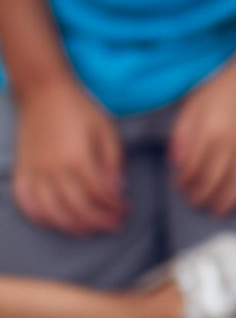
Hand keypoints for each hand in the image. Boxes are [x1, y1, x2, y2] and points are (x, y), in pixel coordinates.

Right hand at [12, 79, 126, 235]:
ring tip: (89, 231)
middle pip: (77, 208)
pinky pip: (26, 201)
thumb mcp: (106, 130)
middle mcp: (54, 170)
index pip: (99, 194)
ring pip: (51, 211)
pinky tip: (53, 222)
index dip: (114, 207)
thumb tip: (117, 189)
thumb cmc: (80, 109)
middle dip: (99, 221)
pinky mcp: (21, 170)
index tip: (126, 211)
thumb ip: (112, 161)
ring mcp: (35, 172)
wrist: (44, 92)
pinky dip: (38, 216)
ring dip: (72, 226)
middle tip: (114, 225)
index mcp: (78, 159)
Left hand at [170, 54, 235, 216]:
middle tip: (198, 204)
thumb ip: (182, 131)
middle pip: (214, 180)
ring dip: (229, 200)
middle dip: (202, 196)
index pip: (192, 168)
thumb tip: (175, 162)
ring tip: (220, 210)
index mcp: (209, 131)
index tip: (182, 188)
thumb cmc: (229, 83)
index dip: (184, 183)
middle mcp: (232, 142)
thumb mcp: (197, 101)